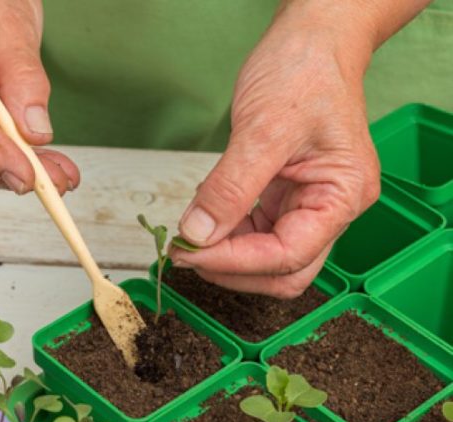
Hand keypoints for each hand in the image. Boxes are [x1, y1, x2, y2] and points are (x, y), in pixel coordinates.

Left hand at [171, 3, 381, 297]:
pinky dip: (228, 235)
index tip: (189, 253)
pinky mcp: (286, 197)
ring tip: (189, 238)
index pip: (287, 255)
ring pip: (267, 257)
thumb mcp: (263, 129)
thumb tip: (198, 234)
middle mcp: (331, 208)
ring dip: (227, 255)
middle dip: (233, 269)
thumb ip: (230, 188)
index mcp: (342, 196)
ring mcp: (309, 204)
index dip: (235, 262)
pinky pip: (257, 232)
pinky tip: (205, 221)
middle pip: (284, 270)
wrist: (311, 41)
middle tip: (186, 255)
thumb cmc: (304, 71)